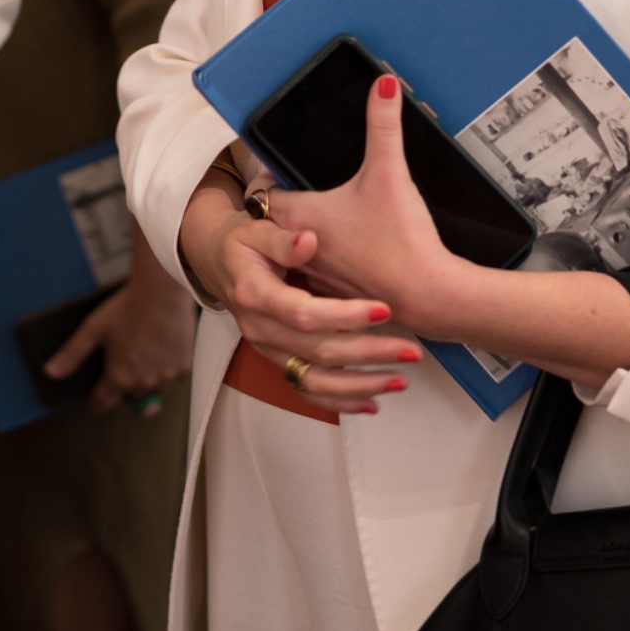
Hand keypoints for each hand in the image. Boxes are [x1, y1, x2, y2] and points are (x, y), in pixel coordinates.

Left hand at [43, 236, 197, 415]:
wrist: (163, 290)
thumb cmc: (128, 307)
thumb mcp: (93, 329)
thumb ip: (72, 355)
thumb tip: (51, 372)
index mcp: (118, 377)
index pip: (103, 403)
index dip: (96, 401)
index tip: (95, 400)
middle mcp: (143, 382)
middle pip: (129, 395)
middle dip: (123, 384)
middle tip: (122, 362)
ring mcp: (166, 375)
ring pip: (152, 386)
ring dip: (146, 376)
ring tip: (142, 350)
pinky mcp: (184, 366)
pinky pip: (172, 376)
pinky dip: (166, 367)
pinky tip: (160, 347)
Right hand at [179, 166, 413, 416]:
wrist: (218, 261)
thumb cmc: (243, 242)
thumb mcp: (256, 227)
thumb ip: (283, 238)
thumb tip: (308, 240)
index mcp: (256, 294)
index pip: (303, 312)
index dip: (345, 315)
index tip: (384, 309)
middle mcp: (260, 328)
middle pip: (317, 351)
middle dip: (368, 354)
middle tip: (410, 351)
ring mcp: (269, 348)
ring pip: (314, 379)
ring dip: (360, 384)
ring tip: (400, 379)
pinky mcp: (278, 359)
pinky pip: (307, 389)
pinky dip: (339, 401)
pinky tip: (371, 403)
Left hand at [264, 75, 477, 330]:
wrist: (426, 295)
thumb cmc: (401, 240)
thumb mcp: (390, 172)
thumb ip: (383, 125)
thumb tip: (384, 86)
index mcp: (299, 216)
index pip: (260, 192)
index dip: (267, 176)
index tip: (280, 167)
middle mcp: (297, 249)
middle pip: (274, 219)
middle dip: (286, 202)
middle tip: (304, 185)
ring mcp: (315, 276)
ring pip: (294, 250)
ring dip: (302, 234)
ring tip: (328, 216)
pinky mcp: (335, 296)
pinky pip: (318, 274)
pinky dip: (326, 260)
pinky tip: (352, 250)